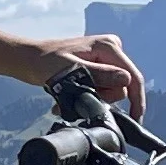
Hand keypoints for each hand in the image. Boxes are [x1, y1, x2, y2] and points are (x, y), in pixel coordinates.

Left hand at [30, 32, 145, 117]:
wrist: (28, 59)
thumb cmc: (44, 62)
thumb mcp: (72, 71)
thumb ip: (100, 76)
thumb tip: (125, 81)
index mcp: (108, 46)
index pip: (132, 76)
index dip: (136, 99)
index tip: (135, 117)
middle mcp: (110, 50)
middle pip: (120, 86)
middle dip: (101, 98)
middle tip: (78, 99)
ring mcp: (104, 58)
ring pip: (110, 90)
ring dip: (91, 99)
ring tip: (68, 99)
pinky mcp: (98, 67)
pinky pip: (101, 88)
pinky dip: (88, 96)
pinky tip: (70, 98)